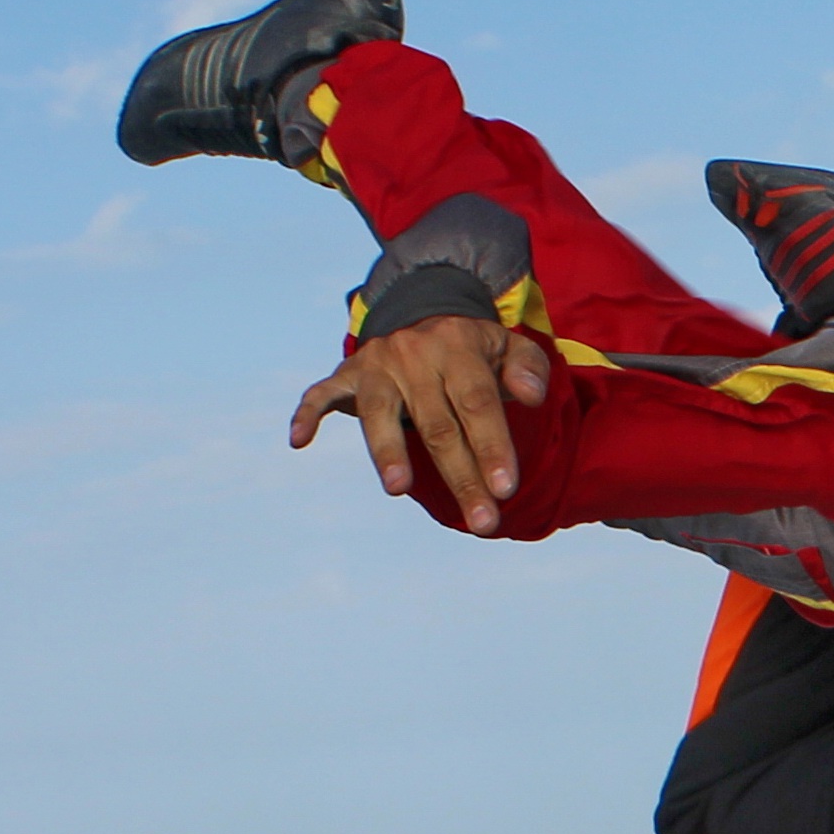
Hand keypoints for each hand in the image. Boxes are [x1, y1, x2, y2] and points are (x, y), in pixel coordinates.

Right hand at [291, 314, 550, 534]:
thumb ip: (528, 368)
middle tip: (481, 522)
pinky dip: (306, 414)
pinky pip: (320, 393)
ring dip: (387, 451)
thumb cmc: (472, 350)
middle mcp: (414, 355)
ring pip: (379, 412)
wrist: (421, 310)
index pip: (477, 403)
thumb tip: (534, 396)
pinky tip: (298, 441)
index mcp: (458, 349)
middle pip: (437, 424)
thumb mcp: (507, 347)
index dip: (492, 446)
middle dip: (460, 476)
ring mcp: (377, 365)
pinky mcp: (347, 374)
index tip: (505, 490)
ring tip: (398, 490)